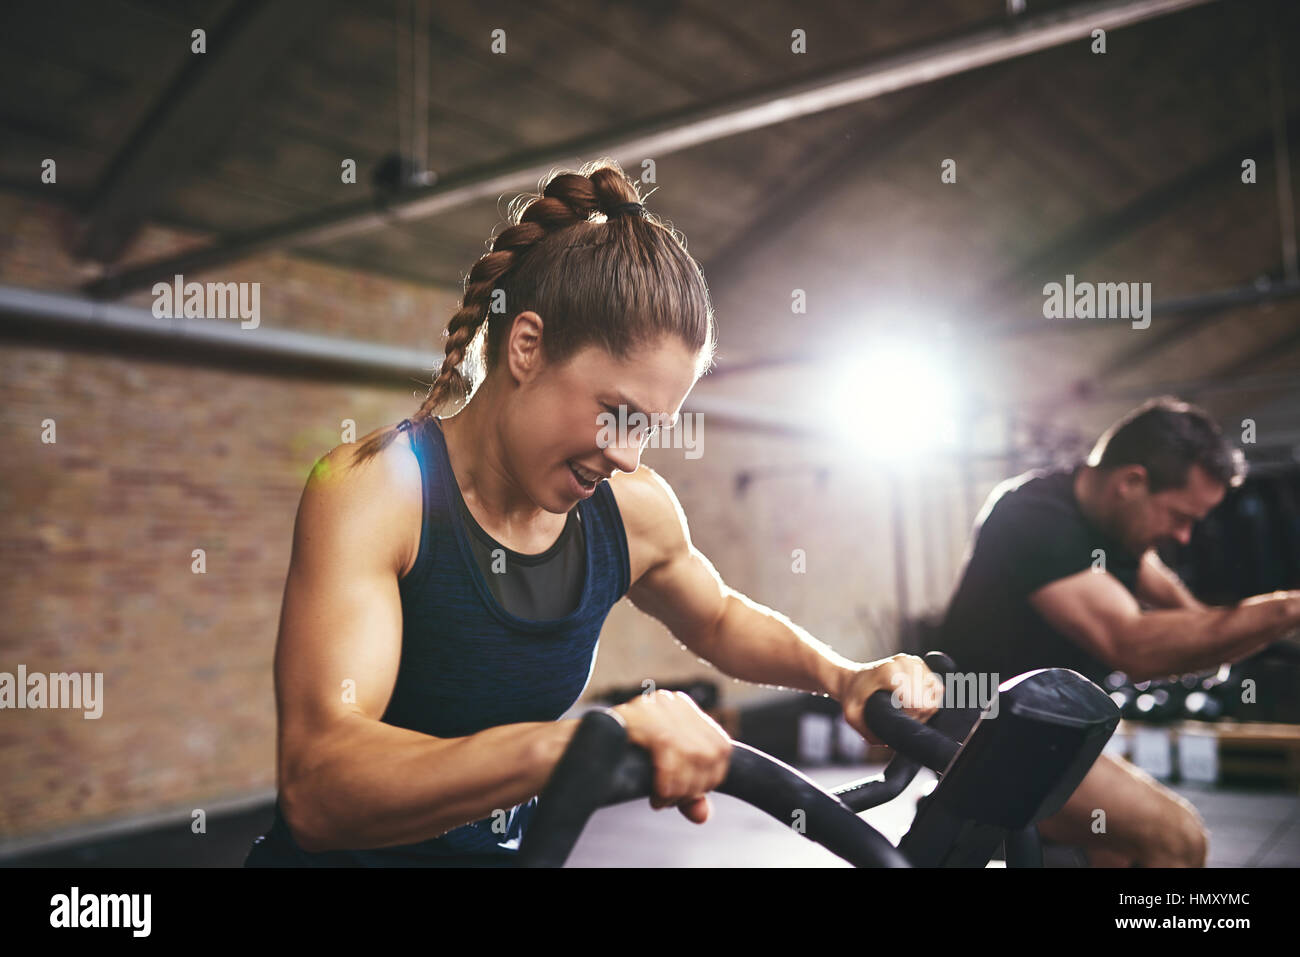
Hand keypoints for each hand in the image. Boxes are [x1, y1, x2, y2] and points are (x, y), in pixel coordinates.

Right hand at [610, 690, 731, 823]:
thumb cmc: (615, 761)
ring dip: (681, 788)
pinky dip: (668, 782)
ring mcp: (655, 705)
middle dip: (695, 786)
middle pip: (711, 751)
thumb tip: (703, 815)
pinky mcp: (640, 715)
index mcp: (682, 709)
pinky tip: (656, 797)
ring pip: (693, 754)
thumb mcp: (659, 776)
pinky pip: (669, 751)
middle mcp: (672, 701)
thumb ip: (685, 792)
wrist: (570, 749)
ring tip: (662, 800)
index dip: (711, 778)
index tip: (687, 796)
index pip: (721, 747)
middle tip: (670, 800)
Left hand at [837, 654, 943, 746]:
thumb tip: (891, 742)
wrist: (853, 680)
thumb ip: (869, 732)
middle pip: (928, 701)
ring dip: (924, 707)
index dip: (909, 717)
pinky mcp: (920, 664)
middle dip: (917, 714)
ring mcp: (913, 661)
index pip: (917, 702)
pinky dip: (929, 698)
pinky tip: (914, 701)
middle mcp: (904, 662)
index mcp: (888, 672)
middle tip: (900, 714)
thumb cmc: (853, 697)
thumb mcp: (852, 716)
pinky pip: (937, 688)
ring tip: (906, 708)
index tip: (896, 717)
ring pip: (936, 695)